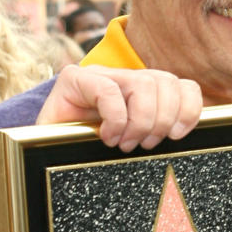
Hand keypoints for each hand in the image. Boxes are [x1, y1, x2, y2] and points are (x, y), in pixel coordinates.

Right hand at [37, 65, 202, 150]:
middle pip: (168, 82)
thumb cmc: (91, 153)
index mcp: (146, 92)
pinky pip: (108, 90)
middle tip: (145, 145)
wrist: (42, 156)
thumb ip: (158, 133)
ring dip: (141, 120)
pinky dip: (115, 118)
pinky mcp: (74, 79)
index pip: (184, 86)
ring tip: (125, 143)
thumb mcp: (133, 143)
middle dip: (162, 120)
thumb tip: (184, 136)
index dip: (189, 109)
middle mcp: (126, 78)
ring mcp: (100, 75)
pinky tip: (107, 136)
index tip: (178, 135)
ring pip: (144, 83)